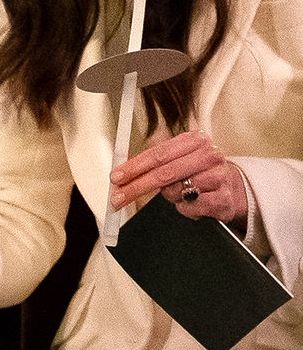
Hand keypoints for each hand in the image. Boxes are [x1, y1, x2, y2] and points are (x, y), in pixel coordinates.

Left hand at [110, 130, 246, 226]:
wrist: (232, 188)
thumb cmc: (198, 172)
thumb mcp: (178, 158)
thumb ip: (154, 160)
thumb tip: (123, 170)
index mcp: (194, 140)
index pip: (158, 154)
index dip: (134, 166)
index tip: (116, 177)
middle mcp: (209, 155)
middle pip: (164, 173)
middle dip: (137, 187)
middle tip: (118, 198)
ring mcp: (219, 177)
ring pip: (176, 191)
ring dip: (170, 197)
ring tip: (178, 194)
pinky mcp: (224, 199)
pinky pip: (190, 207)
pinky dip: (184, 208)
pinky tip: (189, 203)